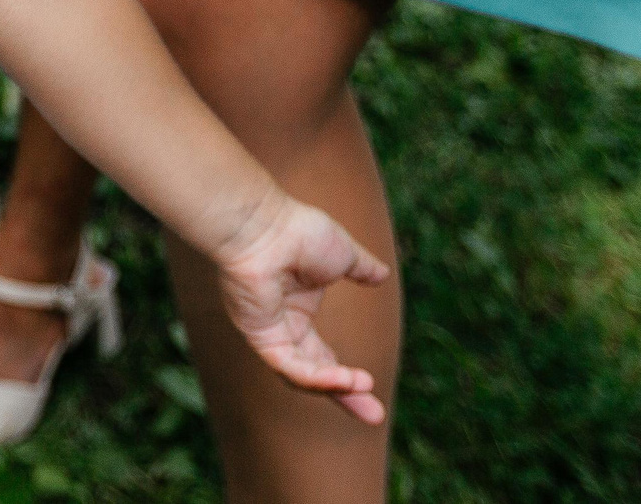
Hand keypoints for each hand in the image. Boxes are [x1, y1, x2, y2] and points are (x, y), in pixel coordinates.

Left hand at [211, 190, 392, 425]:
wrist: (267, 224)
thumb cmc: (298, 231)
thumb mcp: (343, 254)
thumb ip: (361, 268)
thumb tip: (382, 275)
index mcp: (298, 312)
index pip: (324, 357)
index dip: (346, 378)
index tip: (373, 390)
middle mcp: (282, 327)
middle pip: (315, 374)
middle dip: (345, 395)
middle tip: (374, 416)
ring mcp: (269, 333)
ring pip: (301, 375)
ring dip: (333, 386)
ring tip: (362, 388)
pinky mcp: (258, 334)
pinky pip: (288, 365)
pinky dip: (315, 375)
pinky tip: (341, 379)